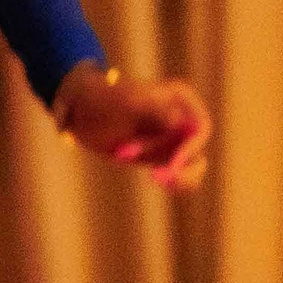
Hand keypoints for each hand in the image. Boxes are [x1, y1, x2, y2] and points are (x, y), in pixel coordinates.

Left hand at [55, 63, 212, 190]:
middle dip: (182, 167)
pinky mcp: (161, 154)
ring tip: (155, 178)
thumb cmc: (104, 100)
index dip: (190, 149)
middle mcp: (183, 117)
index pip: (200, 129)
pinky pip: (178, 173)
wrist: (82, 110)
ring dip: (180, 178)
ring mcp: (173, 138)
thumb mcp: (128, 102)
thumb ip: (155, 110)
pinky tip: (156, 180)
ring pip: (192, 166)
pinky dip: (174, 182)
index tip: (171, 165)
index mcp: (182, 99)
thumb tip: (179, 124)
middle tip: (156, 177)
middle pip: (198, 150)